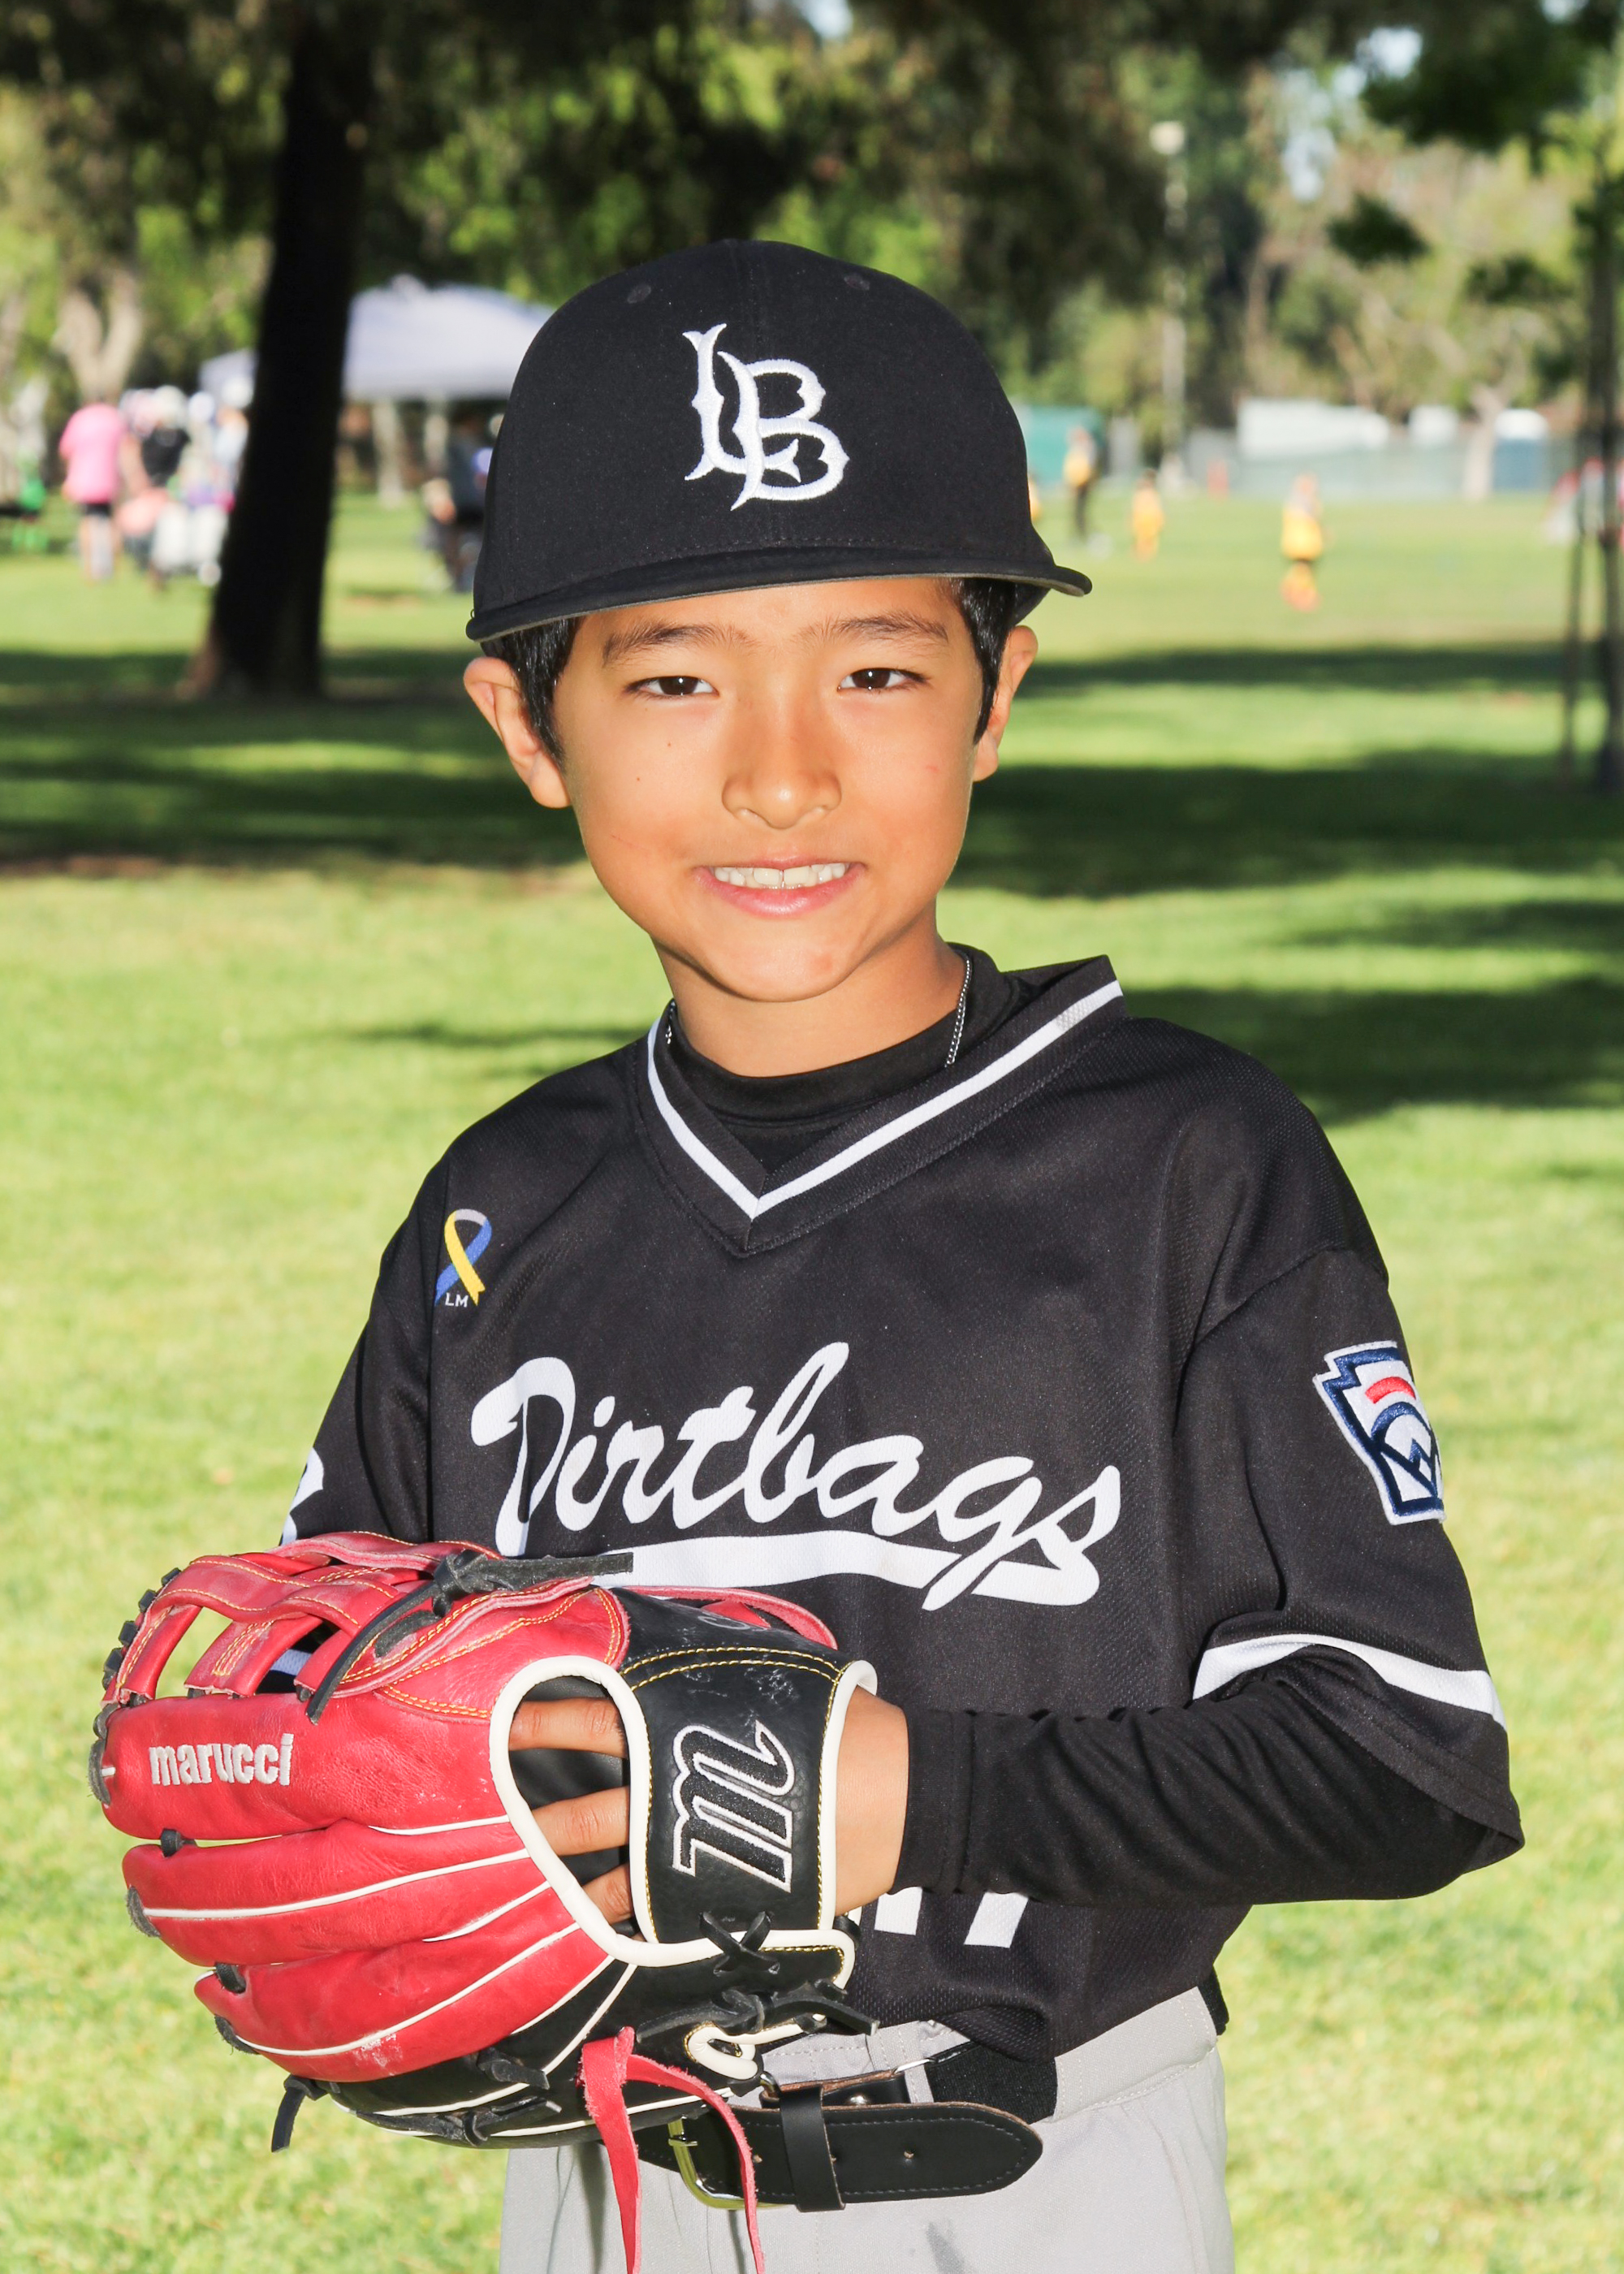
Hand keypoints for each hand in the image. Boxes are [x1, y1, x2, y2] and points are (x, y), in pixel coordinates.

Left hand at [507, 1684, 908, 1924]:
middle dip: (532, 1814)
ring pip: (608, 1870)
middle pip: (589, 1805)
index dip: (540, 1719)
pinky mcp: (715, 1898)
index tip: (495, 1724)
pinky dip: (614, 1921)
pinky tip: (581, 1929)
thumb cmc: (831, 1720)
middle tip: (483, 1819)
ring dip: (561, 1875)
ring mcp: (692, 1852)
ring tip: (517, 1883)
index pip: (589, 1720)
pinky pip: (651, 1915)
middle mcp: (674, 1792)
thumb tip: (638, 1637)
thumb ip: (698, 1664)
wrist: (898, 1793)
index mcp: (679, 1729)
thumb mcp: (761, 1667)